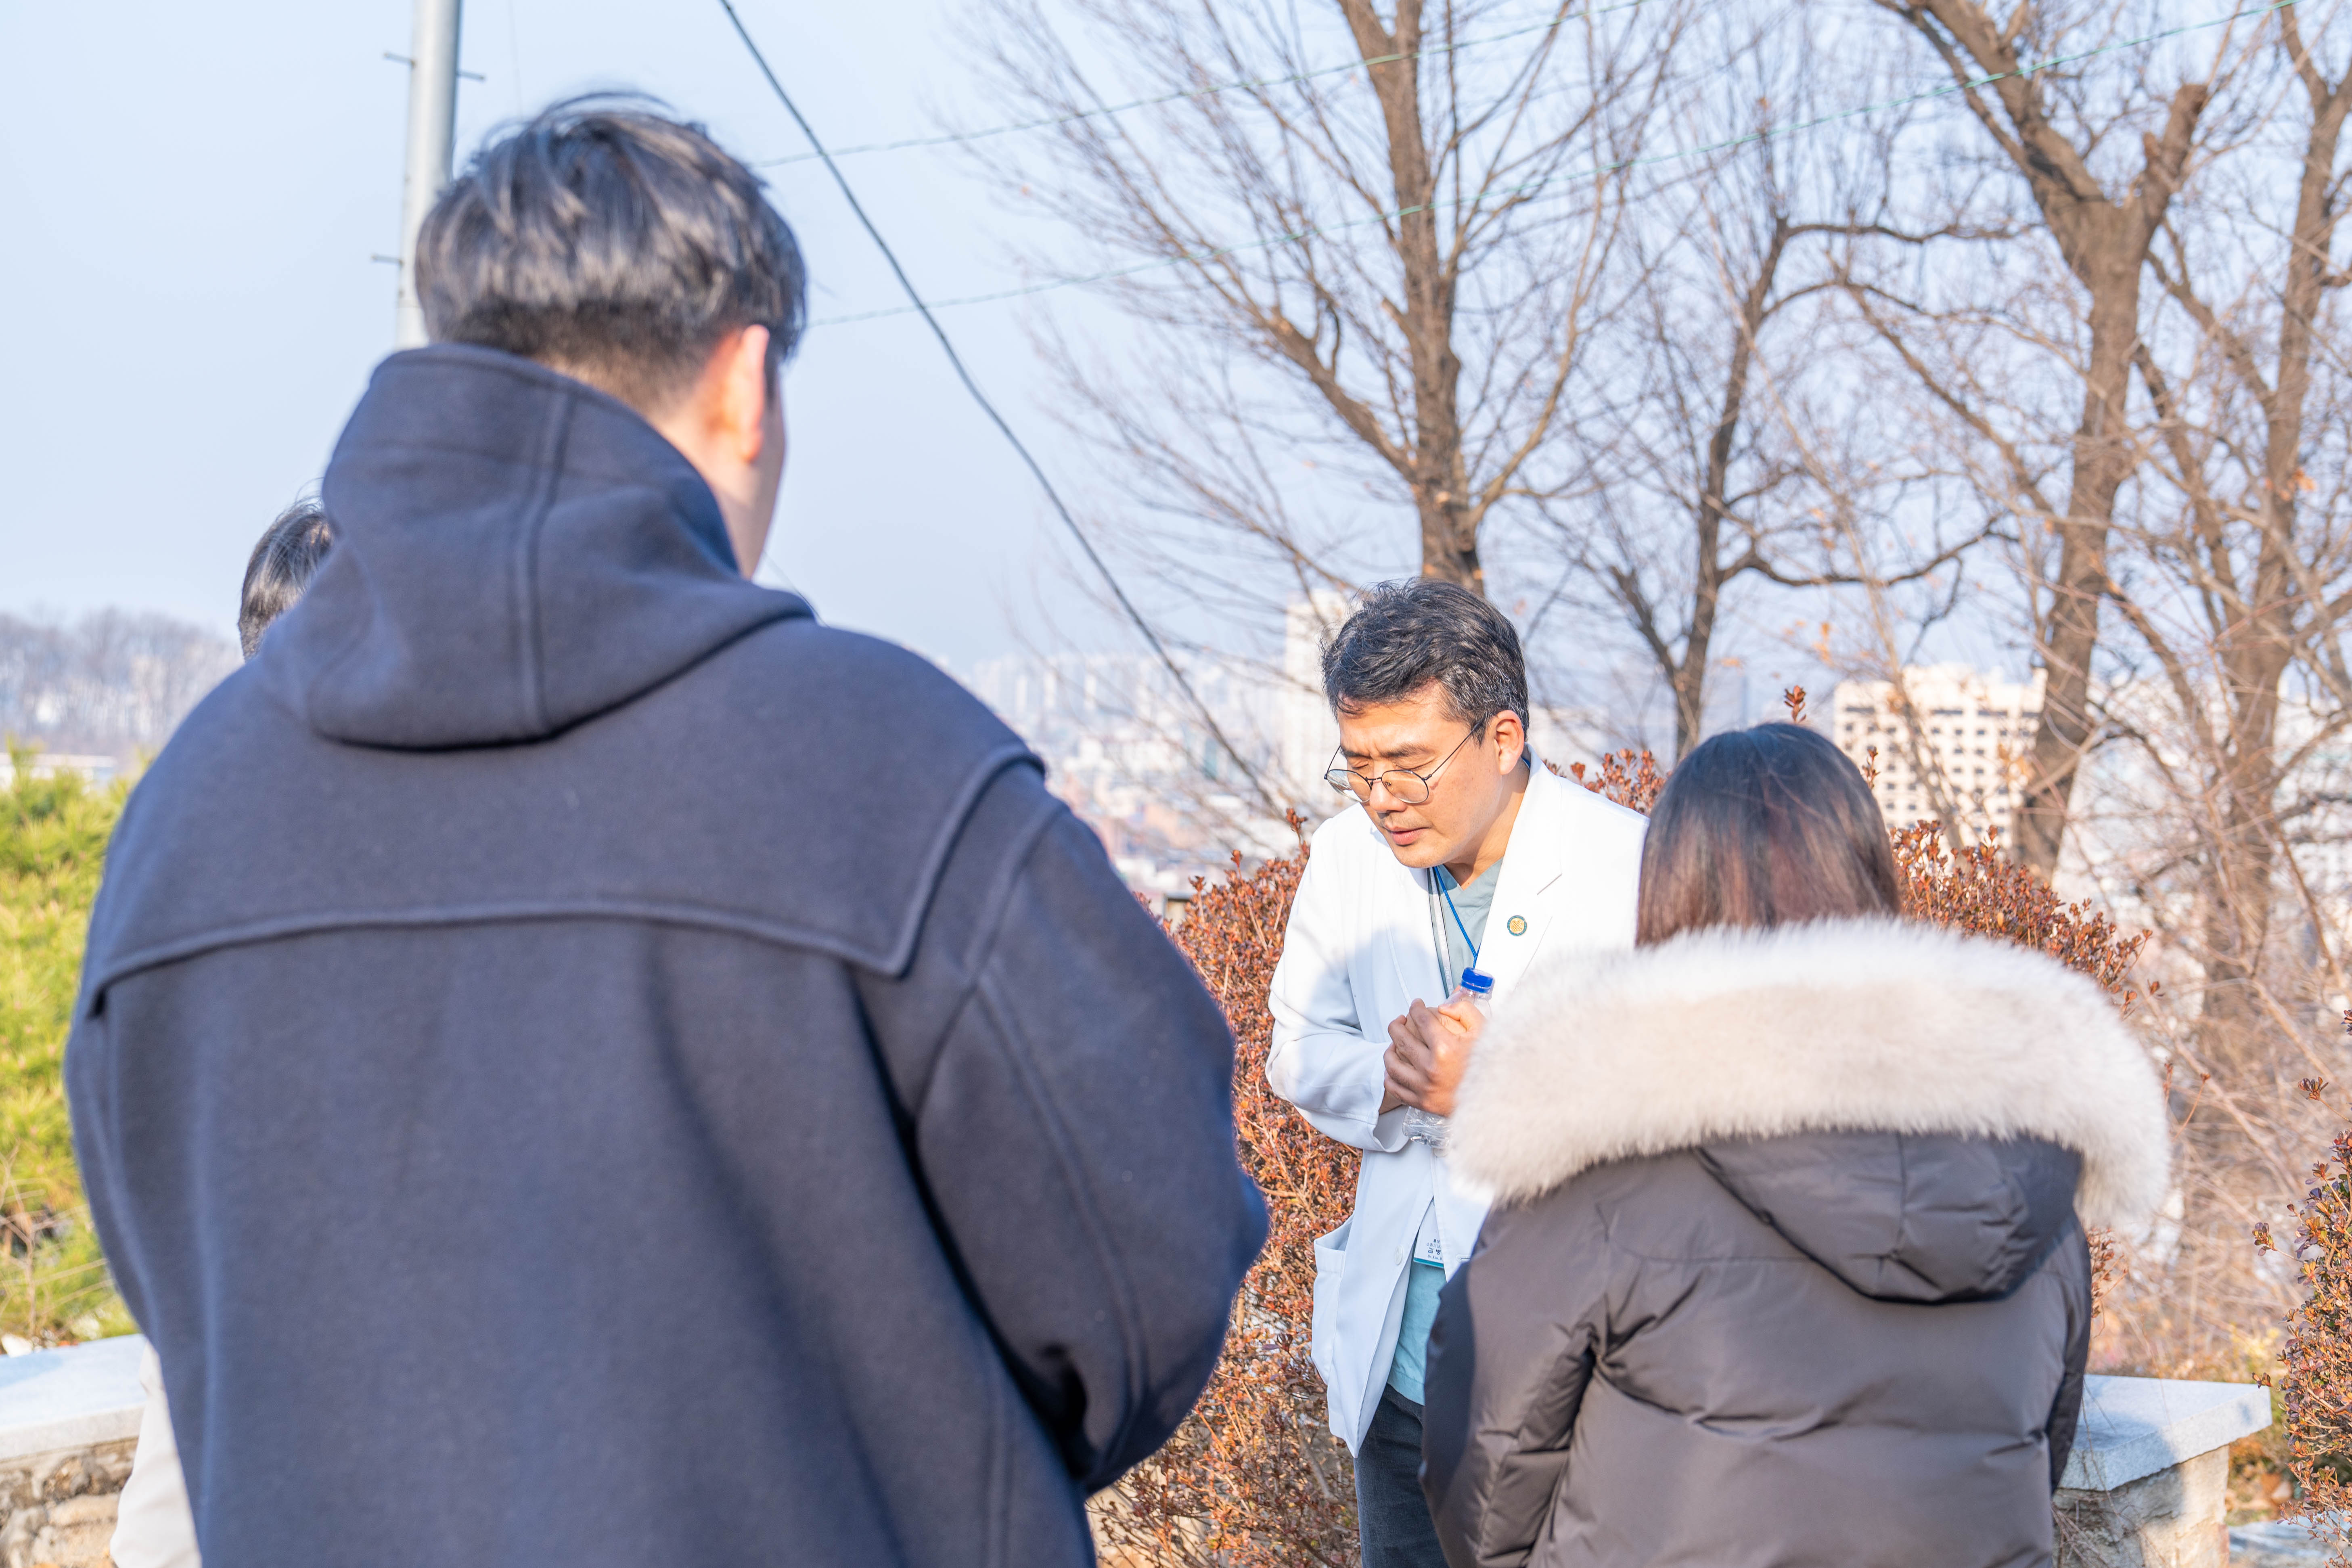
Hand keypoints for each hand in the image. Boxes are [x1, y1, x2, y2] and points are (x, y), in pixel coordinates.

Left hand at [1383, 999, 1481, 1118]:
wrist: (1495, 1099)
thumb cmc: (1491, 1067)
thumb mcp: (1485, 1032)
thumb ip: (1465, 1012)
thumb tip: (1444, 1007)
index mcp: (1446, 1049)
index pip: (1421, 1020)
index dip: (1416, 1008)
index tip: (1416, 1005)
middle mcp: (1431, 1069)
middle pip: (1401, 1039)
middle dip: (1397, 1024)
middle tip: (1401, 1020)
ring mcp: (1424, 1087)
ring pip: (1392, 1064)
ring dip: (1389, 1049)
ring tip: (1394, 1043)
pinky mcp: (1422, 1102)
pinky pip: (1395, 1088)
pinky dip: (1390, 1076)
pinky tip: (1395, 1068)